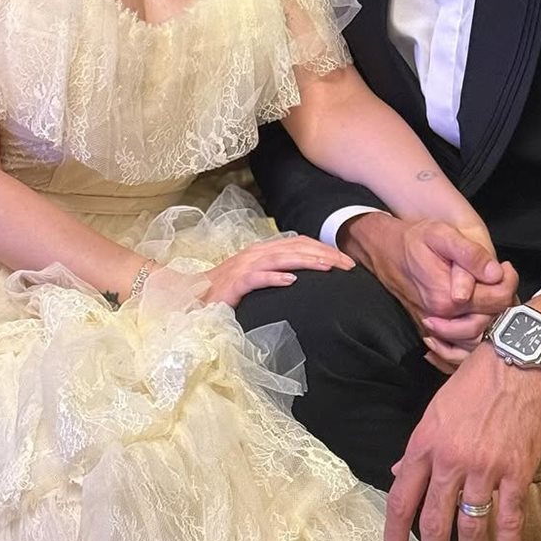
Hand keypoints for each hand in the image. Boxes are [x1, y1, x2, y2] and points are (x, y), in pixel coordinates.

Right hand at [202, 236, 353, 307]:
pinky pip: (256, 278)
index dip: (323, 248)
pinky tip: (291, 281)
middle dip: (324, 254)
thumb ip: (276, 272)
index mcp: (262, 250)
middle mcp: (255, 253)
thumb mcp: (256, 278)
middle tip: (349, 265)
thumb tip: (304, 275)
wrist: (192, 296)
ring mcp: (243, 267)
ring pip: (280, 258)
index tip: (346, 260)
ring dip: (306, 261)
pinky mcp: (234, 284)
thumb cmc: (226, 290)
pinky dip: (274, 278)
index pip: (298, 243)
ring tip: (329, 267)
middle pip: (295, 248)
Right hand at [342, 212, 514, 331]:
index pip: (498, 300)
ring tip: (491, 293)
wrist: (386, 251)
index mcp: (448, 298)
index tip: (505, 266)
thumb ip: (470, 254)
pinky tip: (480, 317)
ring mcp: (437, 329)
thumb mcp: (442, 235)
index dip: (509, 282)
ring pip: (480, 341)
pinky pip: (460, 350)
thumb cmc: (414, 240)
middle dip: (504, 300)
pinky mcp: (433, 332)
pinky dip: (474, 342)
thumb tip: (495, 273)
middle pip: (493, 322)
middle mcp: (443, 319)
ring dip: (493, 320)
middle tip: (501, 277)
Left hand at [384, 342, 540, 540]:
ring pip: (471, 524)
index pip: (402, 497)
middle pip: (434, 520)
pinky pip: (510, 517)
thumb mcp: (436, 409)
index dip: (395, 533)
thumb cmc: (475, 379)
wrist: (518, 360)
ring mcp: (484, 468)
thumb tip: (398, 473)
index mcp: (425, 443)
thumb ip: (418, 446)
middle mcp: (450, 460)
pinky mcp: (516, 471)